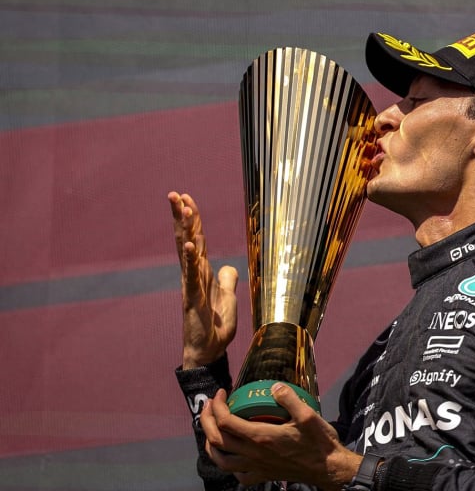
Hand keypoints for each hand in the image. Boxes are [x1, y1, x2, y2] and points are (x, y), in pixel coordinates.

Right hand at [169, 192, 237, 368]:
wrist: (208, 351)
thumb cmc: (214, 327)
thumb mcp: (227, 298)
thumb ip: (226, 281)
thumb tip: (228, 267)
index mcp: (201, 273)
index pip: (197, 240)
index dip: (193, 220)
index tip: (186, 199)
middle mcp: (193, 276)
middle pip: (187, 240)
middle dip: (182, 217)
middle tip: (174, 195)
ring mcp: (191, 286)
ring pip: (187, 252)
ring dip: (185, 230)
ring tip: (181, 209)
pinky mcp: (193, 299)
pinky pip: (193, 276)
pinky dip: (192, 261)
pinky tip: (190, 246)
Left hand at [200, 385, 361, 490]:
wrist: (329, 469)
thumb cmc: (320, 443)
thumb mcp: (308, 415)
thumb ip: (289, 399)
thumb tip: (274, 386)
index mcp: (262, 437)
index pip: (226, 421)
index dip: (218, 405)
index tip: (222, 393)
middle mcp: (254, 454)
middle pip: (217, 440)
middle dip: (206, 420)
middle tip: (210, 406)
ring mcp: (257, 467)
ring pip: (221, 461)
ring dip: (210, 444)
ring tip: (211, 431)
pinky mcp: (264, 476)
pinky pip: (238, 475)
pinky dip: (229, 464)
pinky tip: (234, 455)